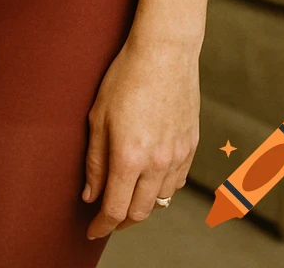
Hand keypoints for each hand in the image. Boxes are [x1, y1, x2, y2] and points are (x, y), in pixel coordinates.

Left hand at [82, 33, 198, 239]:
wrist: (165, 51)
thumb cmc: (125, 77)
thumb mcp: (98, 116)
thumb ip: (95, 161)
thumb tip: (91, 195)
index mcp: (129, 157)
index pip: (115, 208)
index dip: (101, 225)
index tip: (92, 231)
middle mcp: (157, 163)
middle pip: (140, 212)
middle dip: (122, 220)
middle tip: (107, 217)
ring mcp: (178, 156)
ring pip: (162, 200)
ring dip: (144, 204)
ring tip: (128, 196)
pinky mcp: (192, 145)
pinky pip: (178, 182)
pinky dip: (163, 189)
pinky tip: (151, 179)